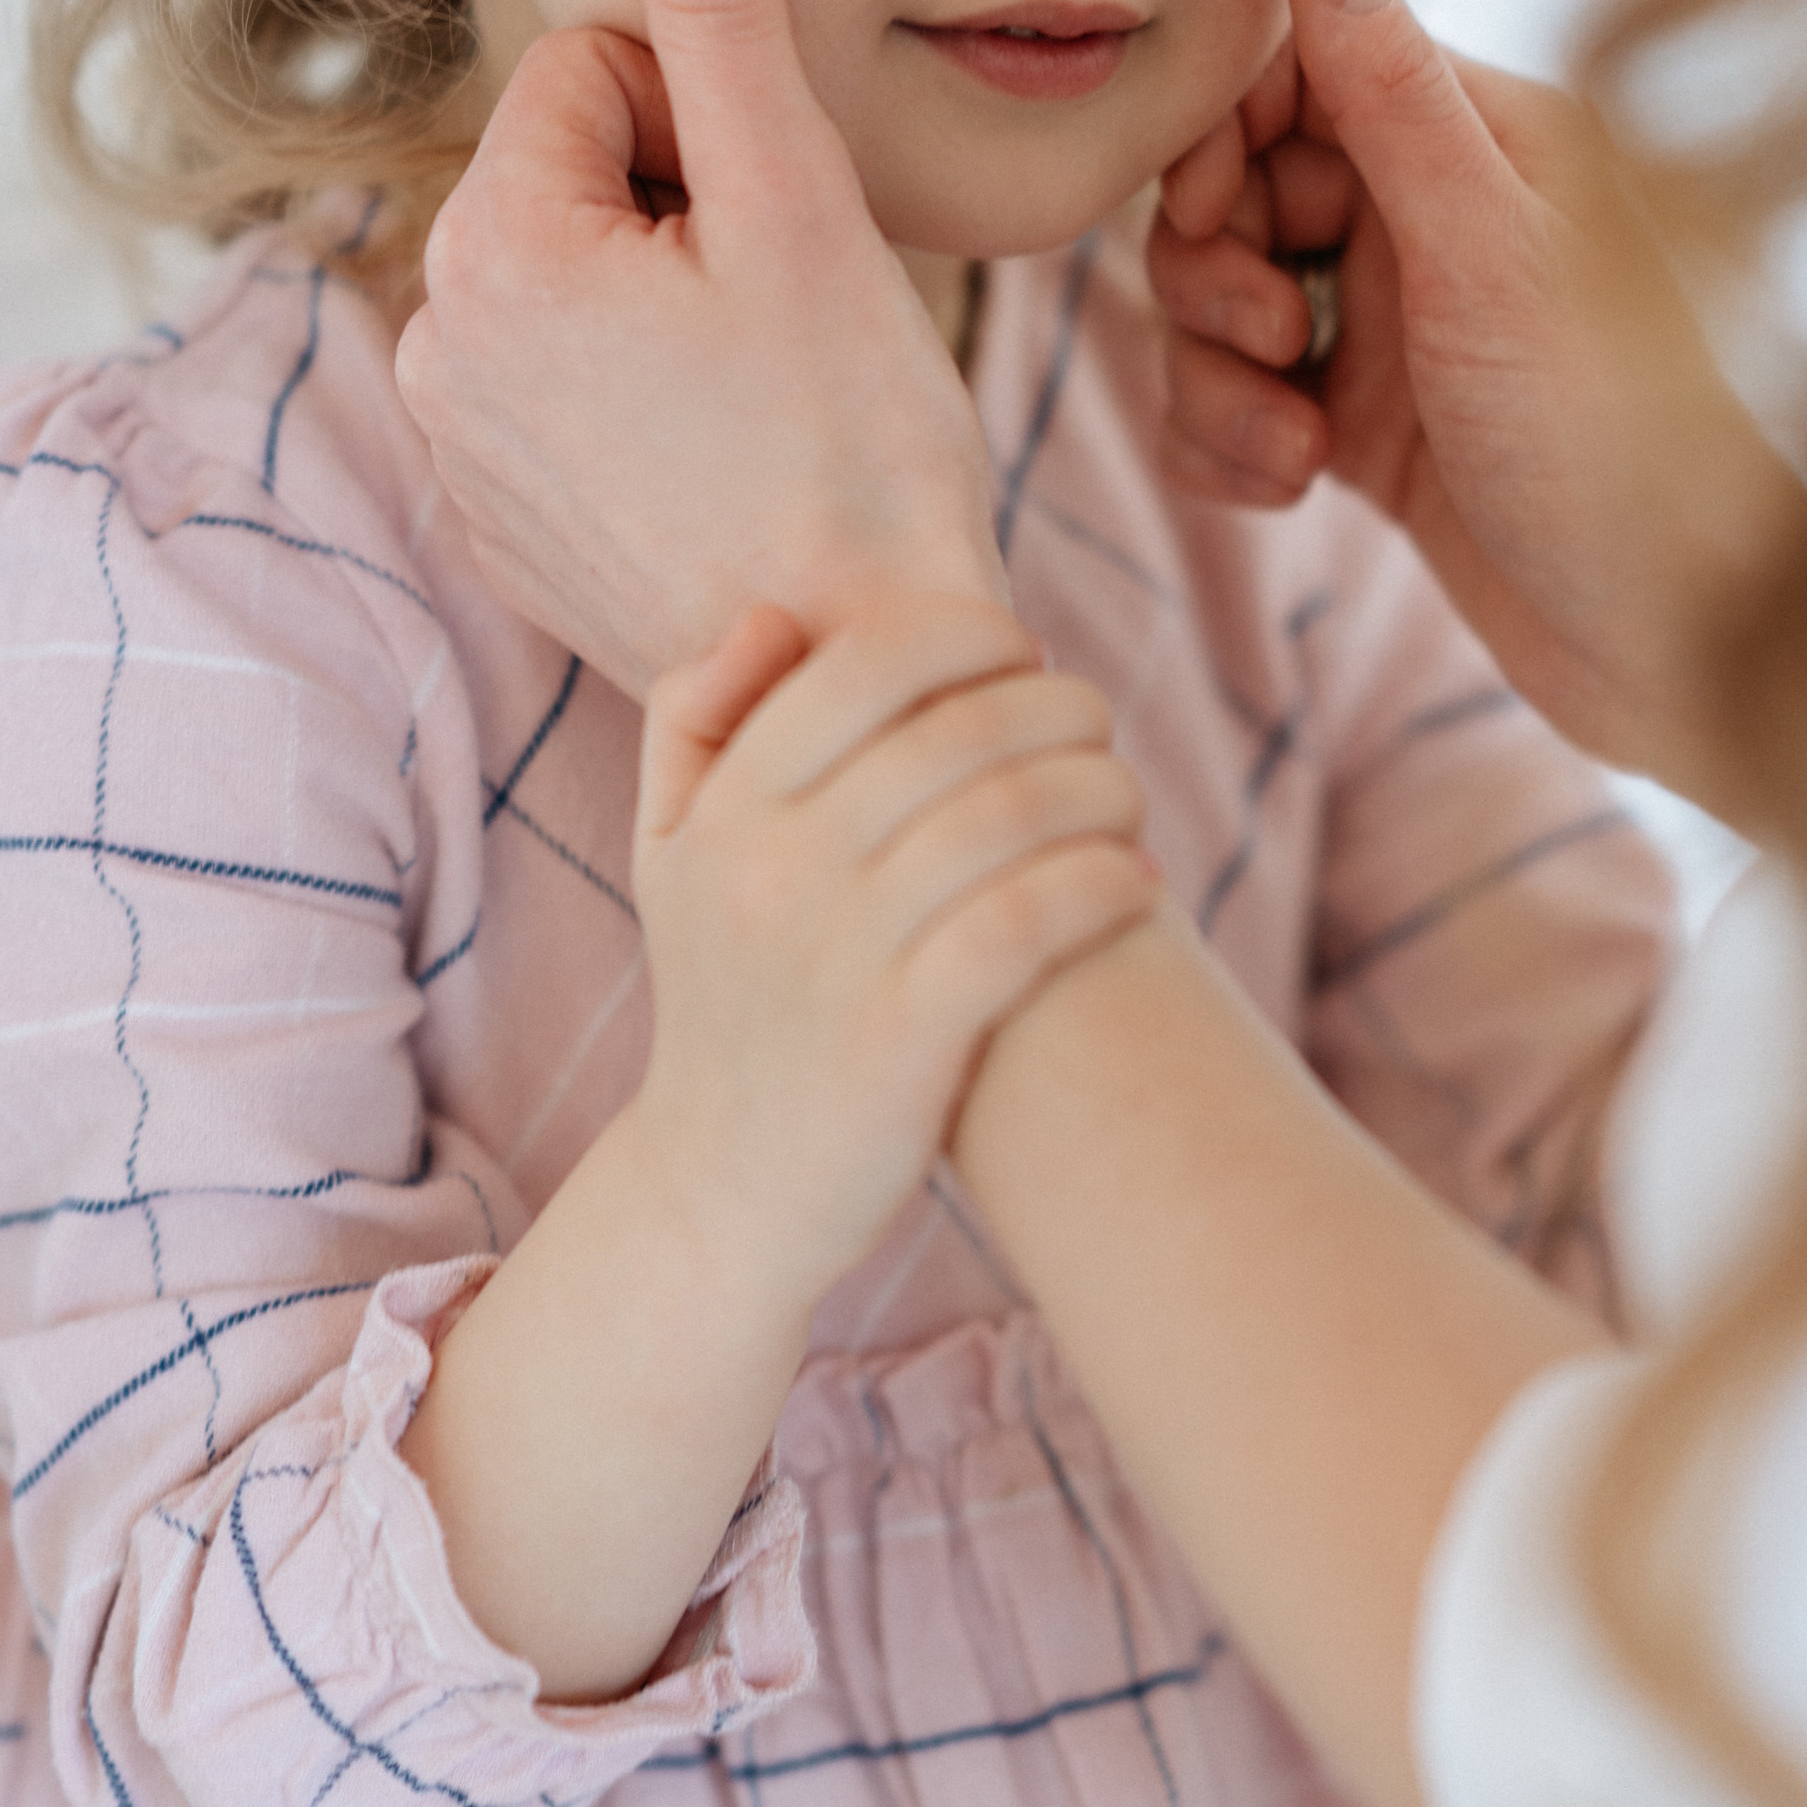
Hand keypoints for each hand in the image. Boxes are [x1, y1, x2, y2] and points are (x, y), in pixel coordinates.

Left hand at [395, 0, 1005, 696]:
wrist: (848, 686)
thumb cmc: (847, 455)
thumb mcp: (798, 204)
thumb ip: (726, 11)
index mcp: (492, 244)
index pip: (594, 73)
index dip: (715, 130)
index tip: (779, 239)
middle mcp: (438, 344)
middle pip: (579, 179)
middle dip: (686, 216)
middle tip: (786, 327)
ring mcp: (462, 451)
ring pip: (580, 289)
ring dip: (670, 309)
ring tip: (763, 405)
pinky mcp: (503, 530)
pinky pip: (572, 400)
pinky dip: (648, 410)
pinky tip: (728, 473)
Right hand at [627, 595, 1156, 1309]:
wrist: (721, 1191)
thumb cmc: (725, 1000)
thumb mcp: (668, 855)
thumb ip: (692, 720)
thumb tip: (773, 616)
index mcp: (726, 807)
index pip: (870, 660)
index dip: (974, 636)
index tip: (1022, 658)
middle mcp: (771, 870)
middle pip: (961, 730)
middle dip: (1060, 708)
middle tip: (1095, 727)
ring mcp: (837, 957)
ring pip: (1009, 815)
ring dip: (1101, 788)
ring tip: (1124, 802)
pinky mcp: (904, 1043)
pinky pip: (1029, 922)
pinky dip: (1105, 884)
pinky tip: (1137, 883)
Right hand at [1149, 0, 1802, 792]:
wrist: (1670, 651)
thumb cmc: (1615, 444)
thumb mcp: (1488, 253)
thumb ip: (1391, 89)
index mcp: (1487, 142)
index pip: (1298, 72)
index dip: (1227, 136)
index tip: (1220, 210)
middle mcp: (1439, 221)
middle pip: (1242, 190)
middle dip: (1215, 270)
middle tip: (1272, 342)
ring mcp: (1399, 329)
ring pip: (1227, 306)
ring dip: (1220, 377)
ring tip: (1293, 450)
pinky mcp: (1369, 433)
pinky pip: (1242, 405)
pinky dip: (1236, 447)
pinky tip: (1292, 494)